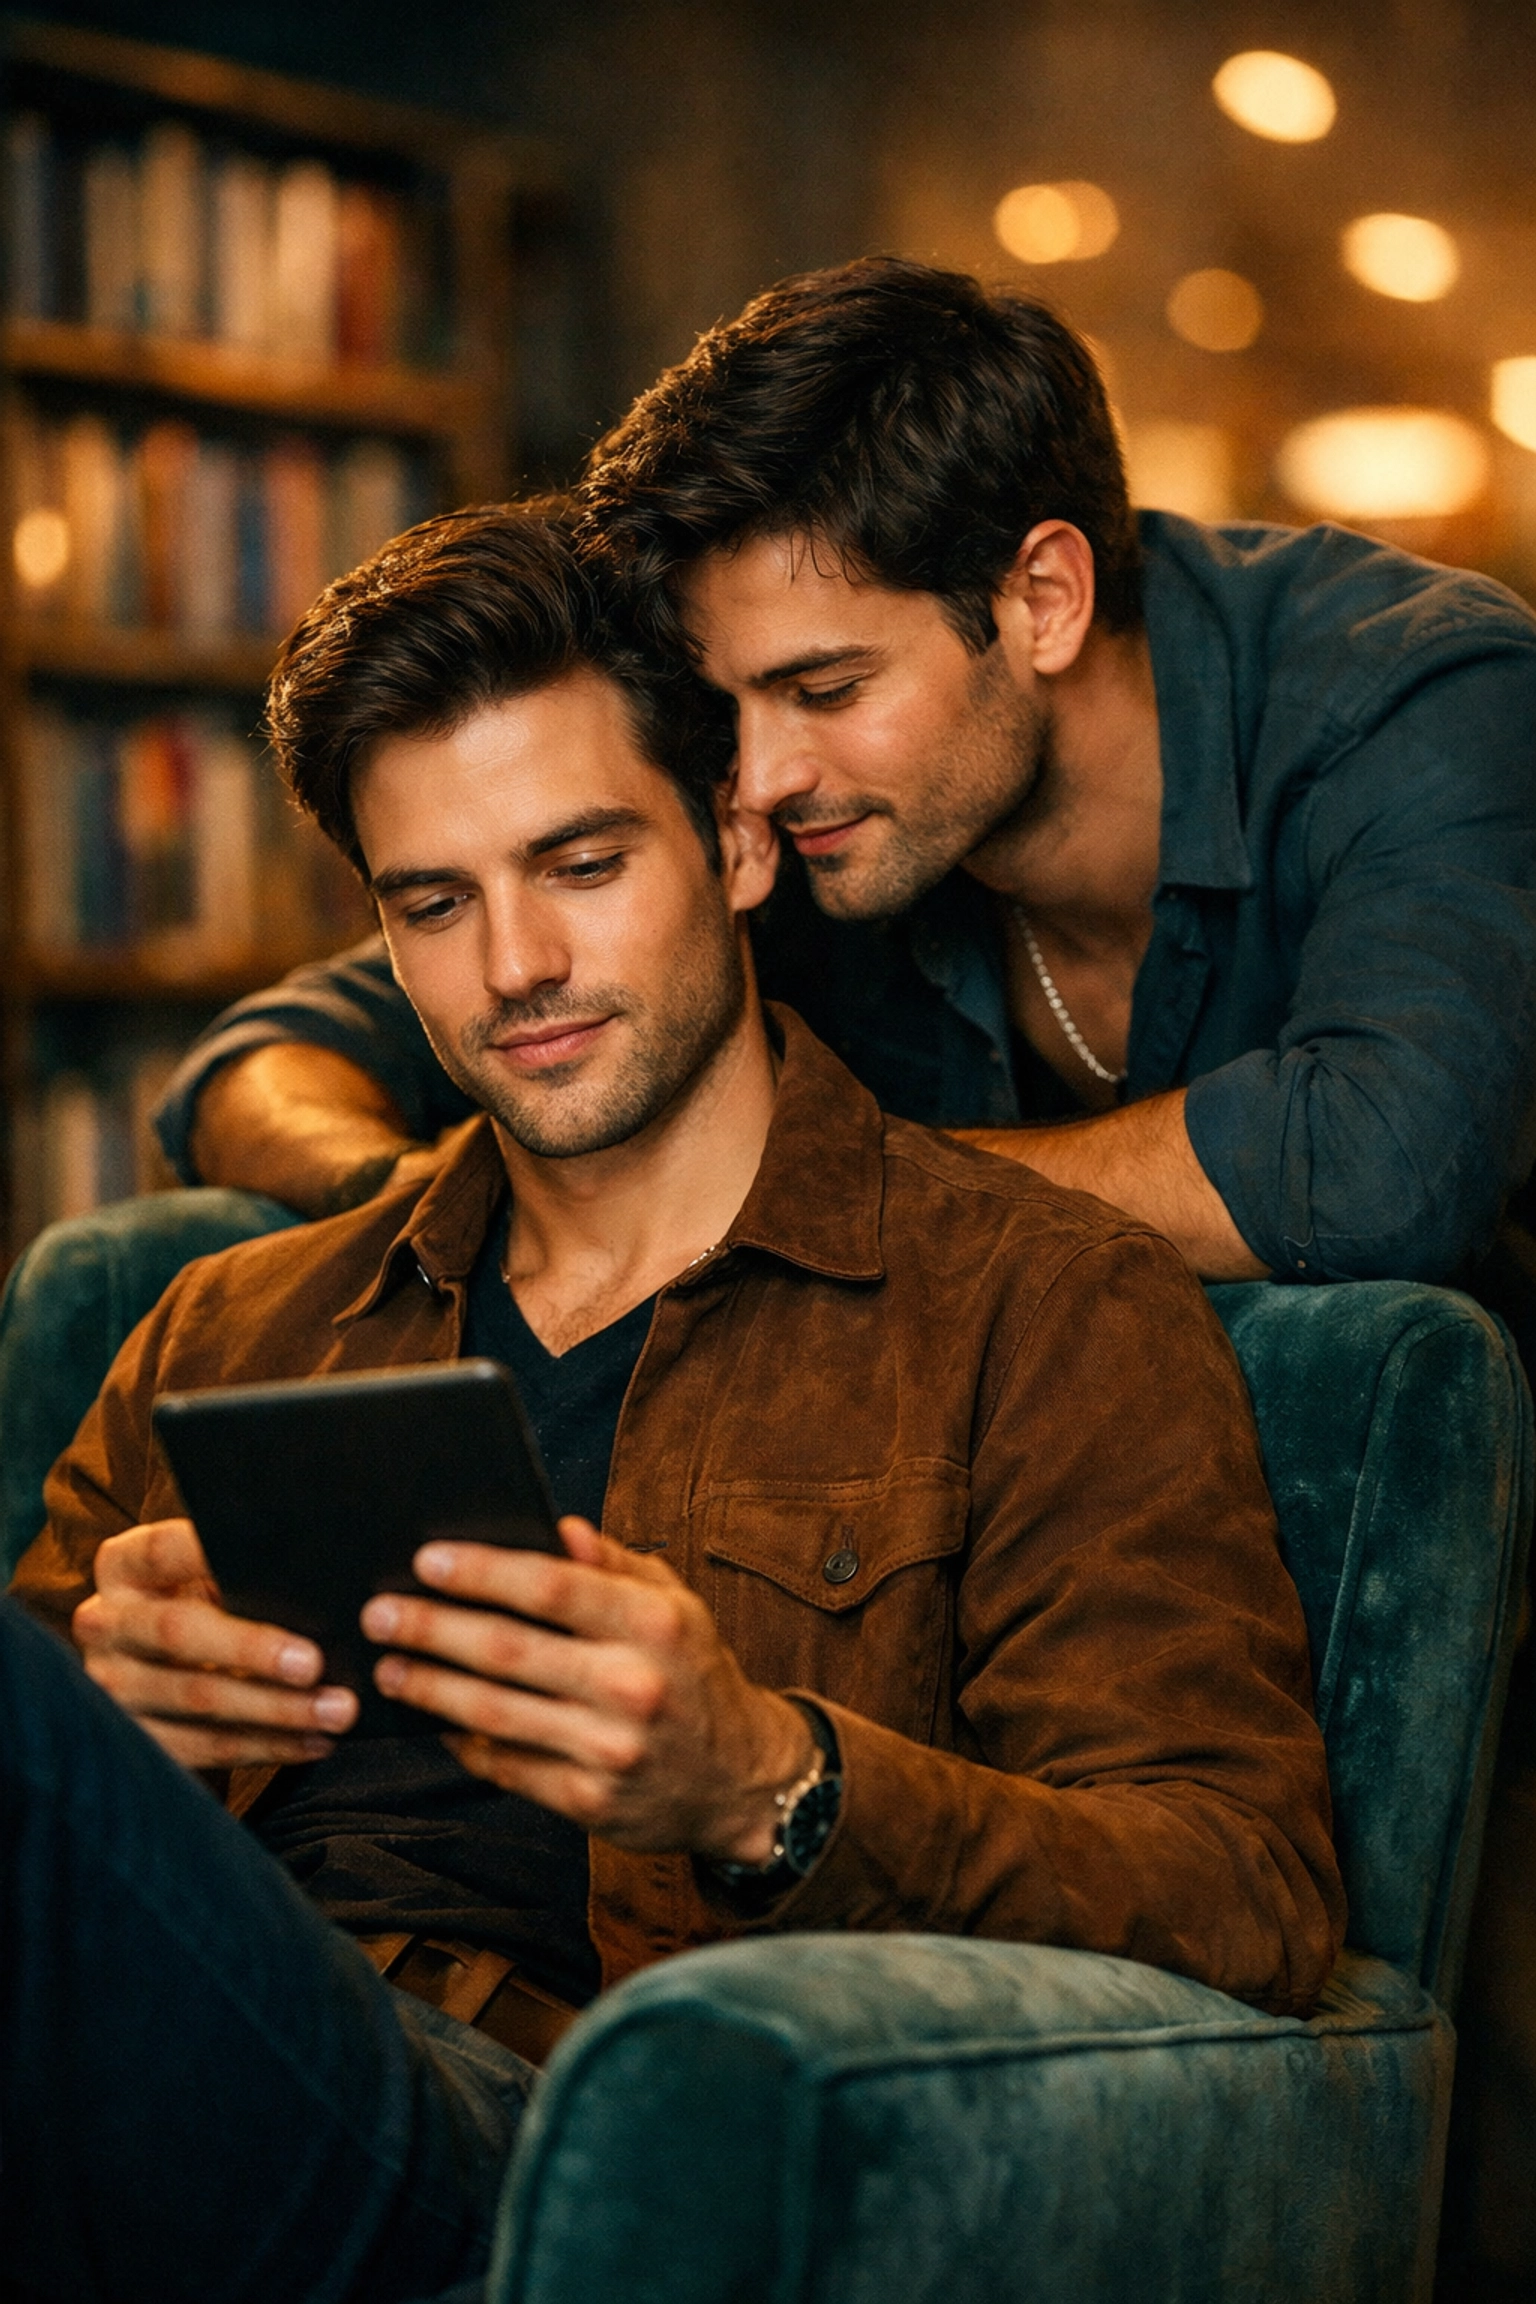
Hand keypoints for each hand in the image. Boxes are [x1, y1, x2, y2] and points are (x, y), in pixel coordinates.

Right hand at [74, 1518, 357, 1768]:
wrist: (159, 1664)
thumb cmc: (205, 1602)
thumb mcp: (207, 1575)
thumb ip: (242, 1570)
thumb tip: (313, 1579)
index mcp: (124, 1566)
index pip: (164, 1549)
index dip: (210, 1553)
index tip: (276, 1559)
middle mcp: (105, 1622)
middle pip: (178, 1632)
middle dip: (252, 1649)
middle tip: (313, 1663)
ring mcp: (111, 1685)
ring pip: (198, 1698)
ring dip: (275, 1709)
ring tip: (335, 1710)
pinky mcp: (132, 1739)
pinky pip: (205, 1748)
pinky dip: (267, 1745)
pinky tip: (314, 1740)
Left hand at [361, 1519, 815, 1859]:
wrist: (741, 1781)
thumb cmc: (694, 1674)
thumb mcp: (676, 1605)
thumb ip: (615, 1565)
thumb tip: (556, 1526)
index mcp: (653, 1623)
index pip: (550, 1586)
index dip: (482, 1571)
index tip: (426, 1560)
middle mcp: (633, 1686)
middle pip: (508, 1650)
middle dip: (432, 1628)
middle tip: (380, 1613)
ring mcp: (610, 1750)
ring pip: (495, 1713)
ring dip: (431, 1688)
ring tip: (388, 1668)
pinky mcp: (590, 1803)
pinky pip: (507, 1767)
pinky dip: (463, 1743)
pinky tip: (434, 1721)